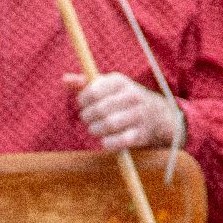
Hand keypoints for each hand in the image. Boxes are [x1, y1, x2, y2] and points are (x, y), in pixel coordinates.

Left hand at [63, 71, 177, 151]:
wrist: (157, 115)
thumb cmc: (123, 100)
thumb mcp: (107, 87)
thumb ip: (85, 84)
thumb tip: (64, 79)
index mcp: (120, 81)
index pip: (94, 90)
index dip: (83, 100)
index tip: (82, 105)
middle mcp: (132, 95)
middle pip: (100, 109)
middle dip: (88, 117)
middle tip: (88, 119)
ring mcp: (138, 114)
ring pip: (108, 124)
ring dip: (96, 130)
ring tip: (95, 129)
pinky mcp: (141, 133)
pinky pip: (120, 141)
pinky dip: (107, 143)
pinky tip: (105, 140)